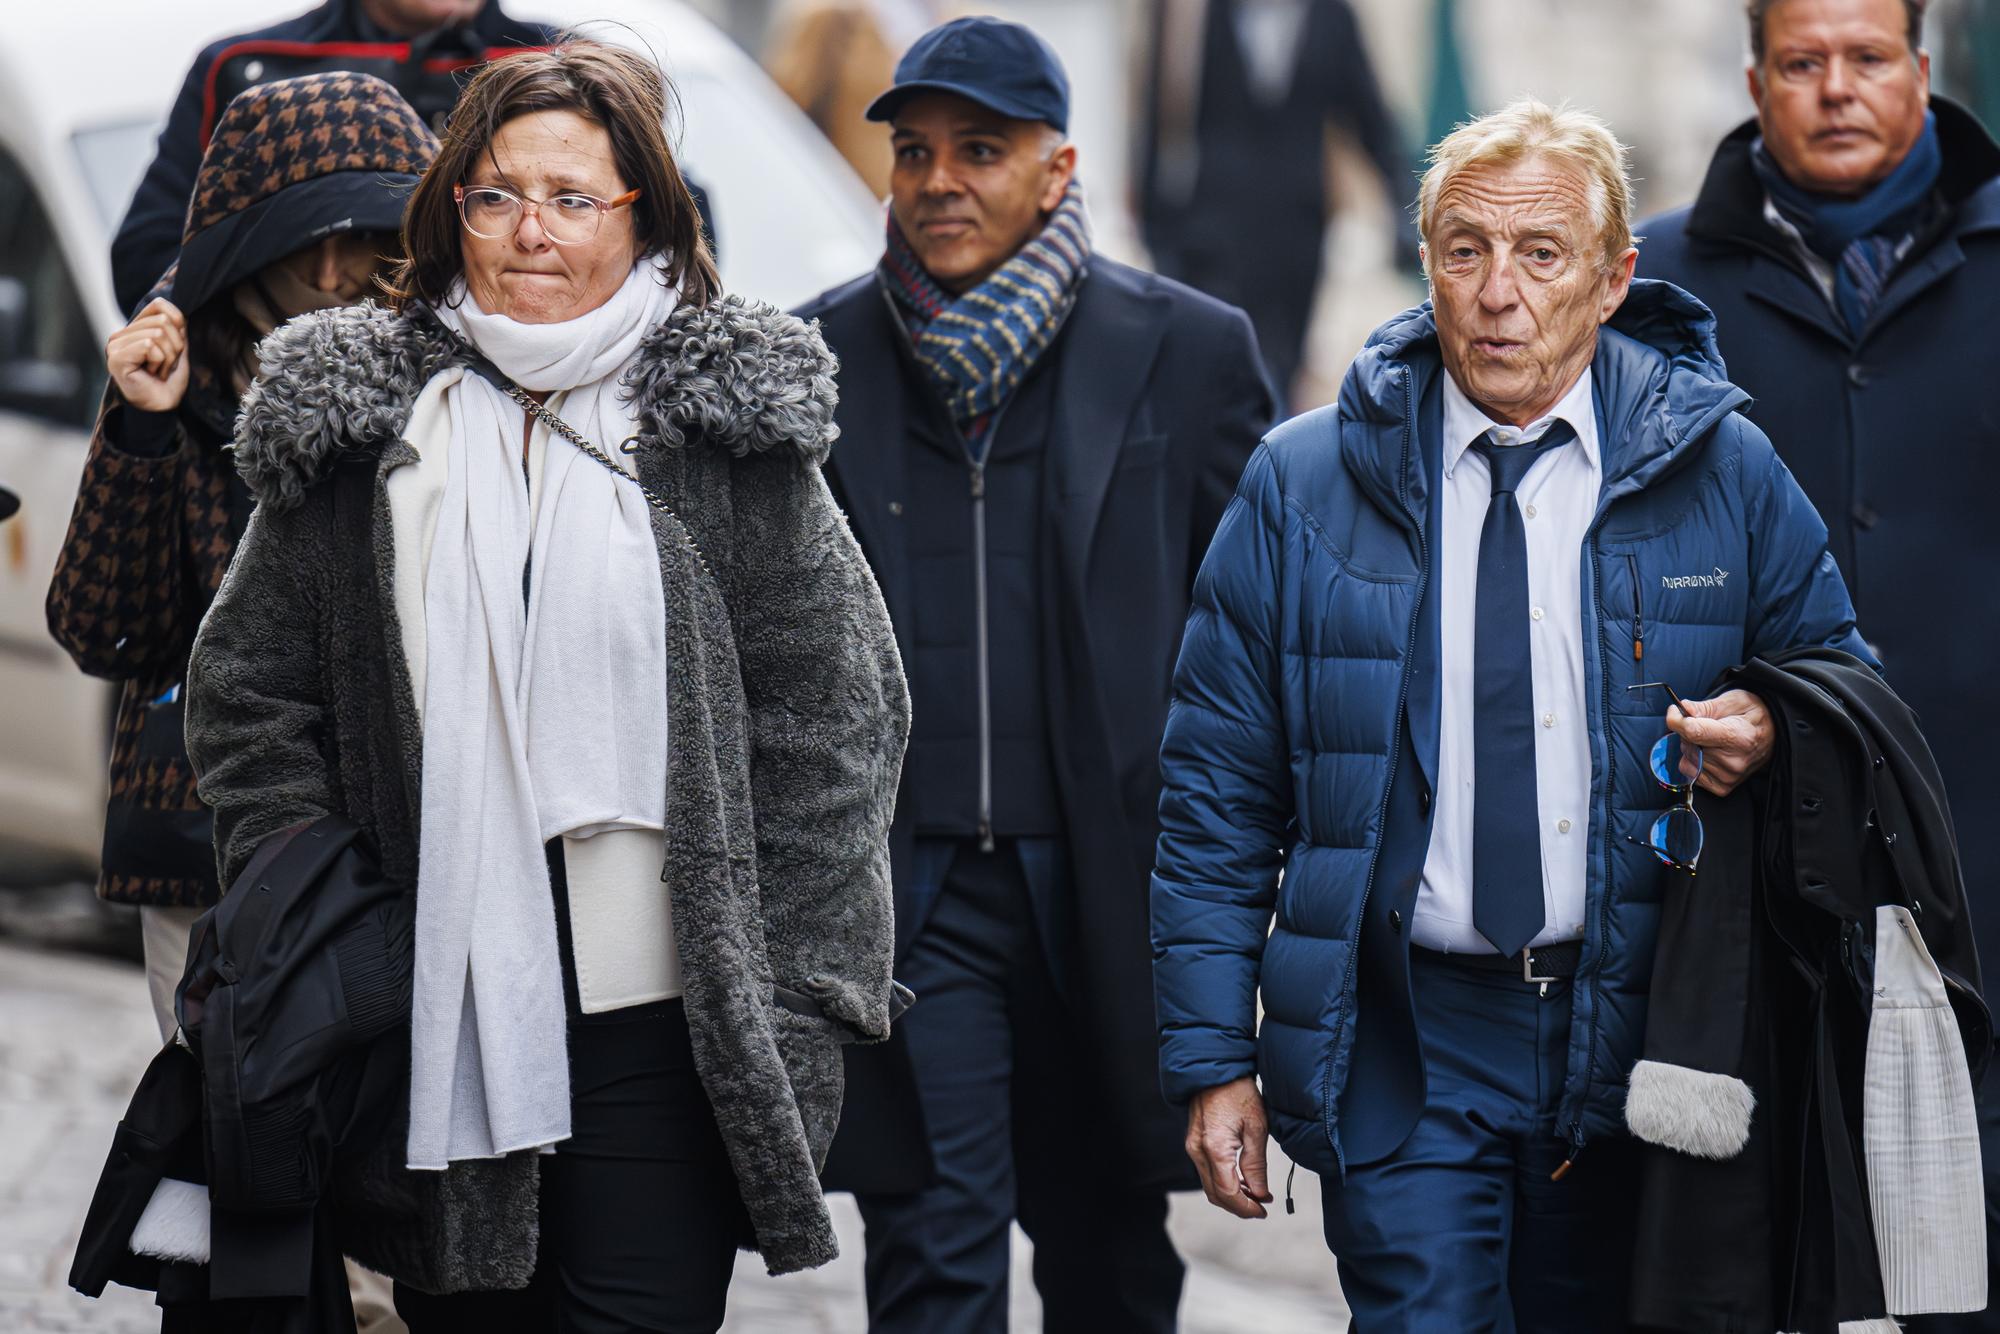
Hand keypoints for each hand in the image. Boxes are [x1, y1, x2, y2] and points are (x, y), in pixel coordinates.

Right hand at [106, 298, 188, 412]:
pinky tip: (151, 374)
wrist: (162, 405)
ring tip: (157, 370)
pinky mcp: (116, 357)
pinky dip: (159, 362)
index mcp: (133, 329)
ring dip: (167, 358)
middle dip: (174, 347)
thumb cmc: (168, 380)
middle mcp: (120, 335)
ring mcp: (115, 346)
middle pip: (162, 321)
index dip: (177, 323)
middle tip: (164, 365)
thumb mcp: (177, 349)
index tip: (174, 347)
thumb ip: (177, 328)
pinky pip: (149, 346)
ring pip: (157, 334)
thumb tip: (179, 312)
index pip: (159, 305)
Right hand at [1185, 1075, 1272, 1218]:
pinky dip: (1222, 1182)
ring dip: (1231, 1195)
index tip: (1263, 1211)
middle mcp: (1198, 1151)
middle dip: (1238, 1206)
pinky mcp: (1193, 1142)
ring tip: (1255, 1194)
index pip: (1228, 1193)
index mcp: (1215, 1148)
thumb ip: (1256, 1165)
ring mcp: (1192, 1147)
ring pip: (1209, 1185)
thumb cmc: (1238, 1092)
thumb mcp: (1256, 1127)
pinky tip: (1240, 1178)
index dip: (1246, 1208)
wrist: (1215, 1068)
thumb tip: (1260, 1194)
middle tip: (1261, 1207)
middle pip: (1215, 1194)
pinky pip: (1206, 1172)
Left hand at [1665, 688, 1772, 797]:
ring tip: (1712, 740)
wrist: (1776, 735)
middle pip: (1688, 744)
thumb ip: (1706, 706)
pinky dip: (1695, 762)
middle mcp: (1733, 761)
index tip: (1675, 711)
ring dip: (1692, 748)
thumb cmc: (1754, 715)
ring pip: (1687, 759)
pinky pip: (1691, 773)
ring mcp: (1728, 776)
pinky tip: (1712, 754)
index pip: (1693, 731)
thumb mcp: (1734, 700)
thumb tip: (1683, 709)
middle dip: (1688, 732)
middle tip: (1707, 725)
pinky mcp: (1723, 787)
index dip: (1677, 719)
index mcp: (1736, 736)